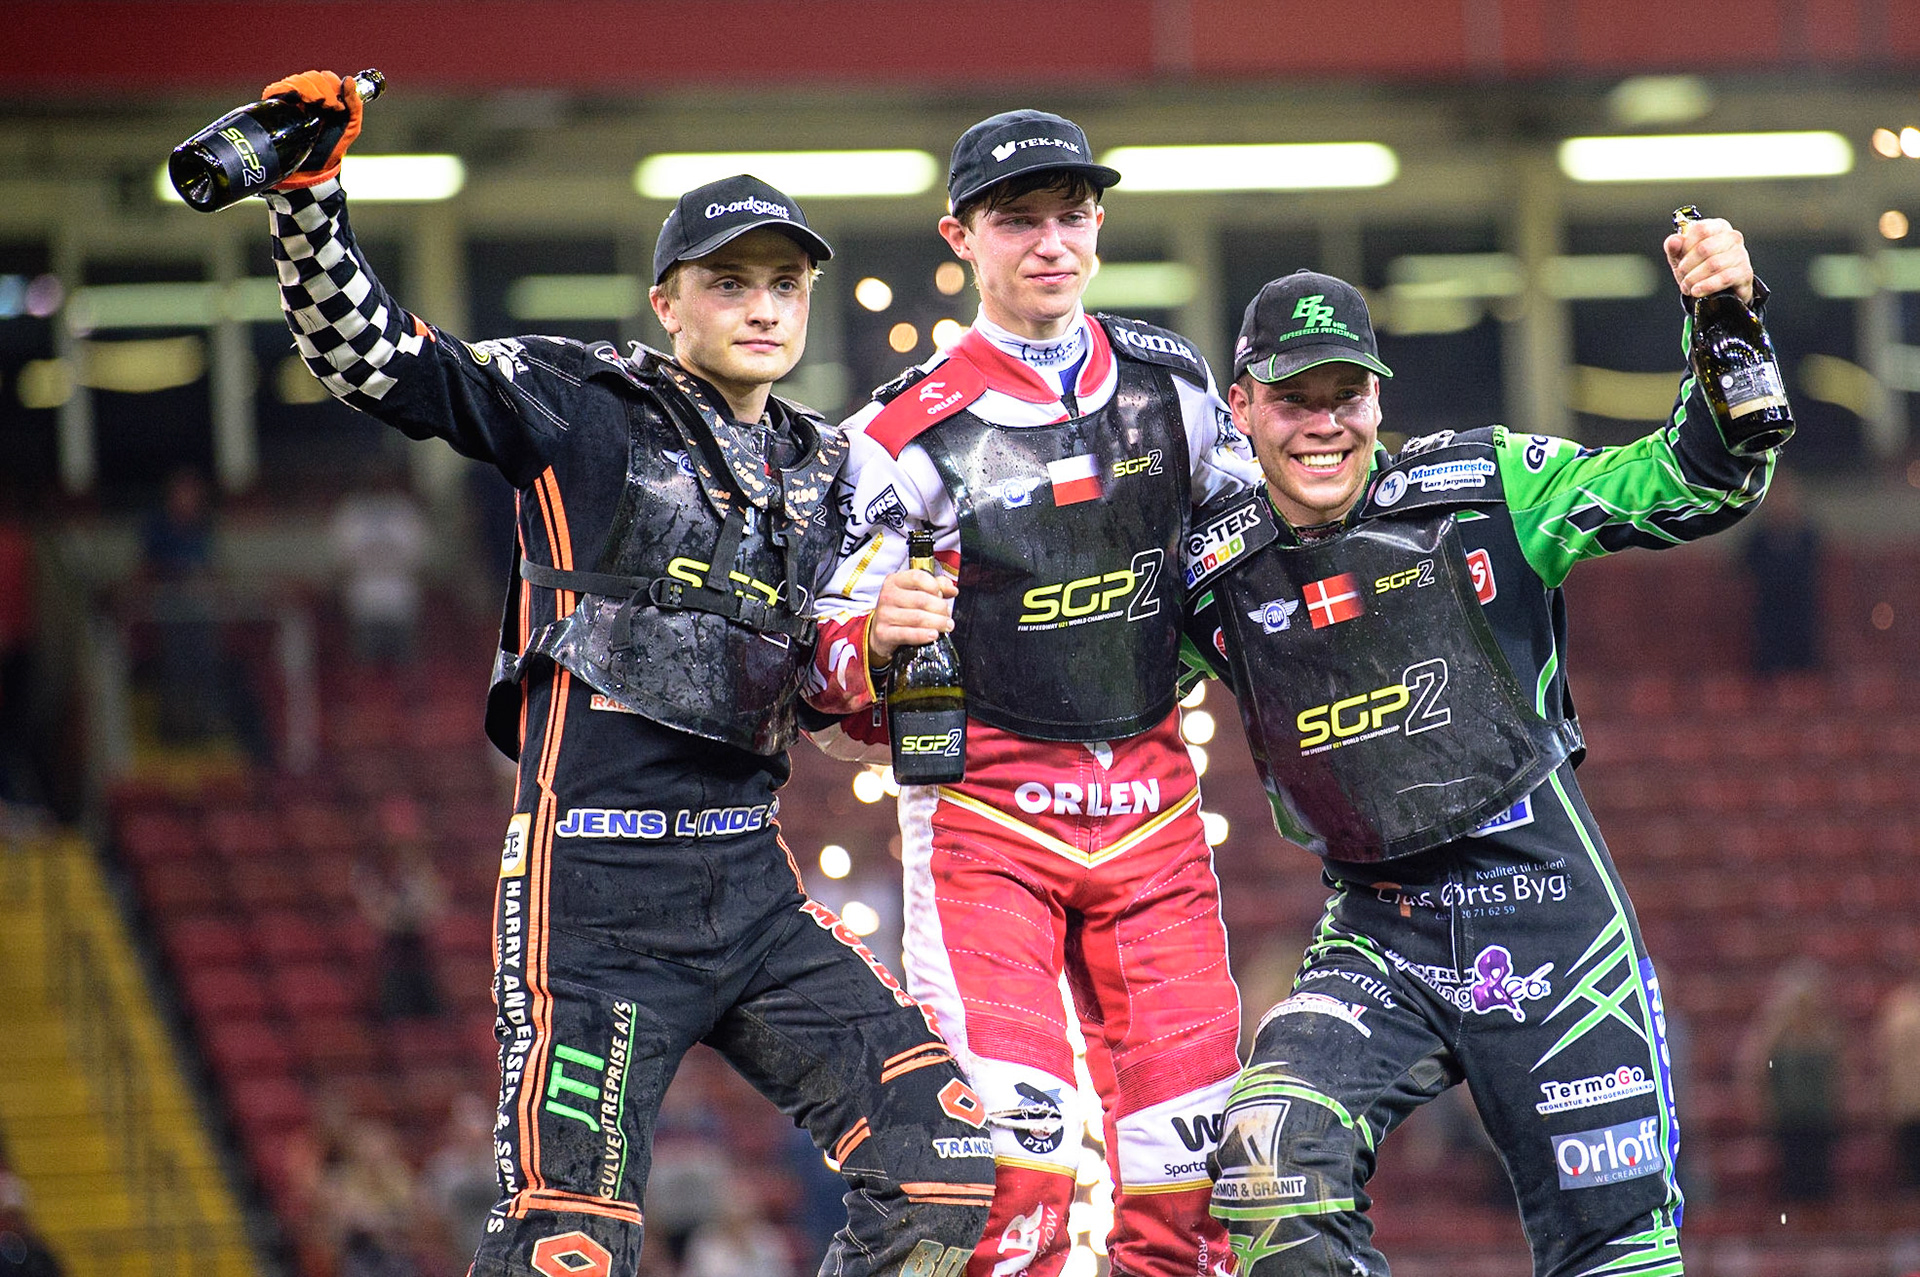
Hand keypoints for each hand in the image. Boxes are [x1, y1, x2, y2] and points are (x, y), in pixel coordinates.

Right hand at [260, 70, 363, 189]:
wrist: (317, 166)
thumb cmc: (334, 145)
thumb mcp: (352, 125)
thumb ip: (355, 103)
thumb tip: (348, 80)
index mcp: (325, 95)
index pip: (325, 77)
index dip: (333, 85)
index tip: (338, 105)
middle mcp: (307, 94)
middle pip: (311, 76)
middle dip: (323, 89)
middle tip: (330, 107)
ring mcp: (291, 99)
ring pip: (296, 80)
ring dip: (309, 89)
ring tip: (318, 105)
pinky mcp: (276, 106)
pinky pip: (276, 89)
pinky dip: (287, 89)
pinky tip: (300, 100)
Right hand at [868, 567, 955, 666]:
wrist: (882, 633)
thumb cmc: (902, 610)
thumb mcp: (917, 592)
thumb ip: (937, 586)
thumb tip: (952, 590)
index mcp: (895, 581)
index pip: (918, 577)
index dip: (935, 586)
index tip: (942, 595)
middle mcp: (888, 596)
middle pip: (921, 599)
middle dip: (940, 608)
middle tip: (947, 615)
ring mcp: (884, 615)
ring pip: (918, 618)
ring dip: (937, 623)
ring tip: (945, 626)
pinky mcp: (884, 633)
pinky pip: (908, 634)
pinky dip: (923, 635)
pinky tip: (933, 635)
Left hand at [1665, 216, 1753, 305]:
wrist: (1720, 290)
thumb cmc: (1700, 267)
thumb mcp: (1681, 256)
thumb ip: (1674, 247)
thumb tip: (1674, 241)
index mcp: (1717, 227)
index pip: (1700, 229)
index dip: (1685, 246)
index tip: (1680, 259)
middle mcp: (1732, 237)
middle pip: (1704, 248)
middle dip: (1687, 266)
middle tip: (1682, 276)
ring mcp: (1741, 254)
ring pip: (1713, 264)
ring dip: (1694, 278)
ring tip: (1688, 286)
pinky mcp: (1745, 272)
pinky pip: (1725, 278)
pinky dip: (1707, 286)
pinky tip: (1697, 291)